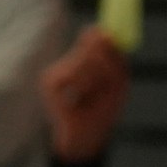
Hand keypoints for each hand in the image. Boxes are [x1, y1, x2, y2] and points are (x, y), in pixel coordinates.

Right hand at [46, 25, 129, 164]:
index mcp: (82, 62)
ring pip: (83, 61)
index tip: (107, 37)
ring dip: (96, 78)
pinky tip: (81, 98)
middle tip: (107, 82)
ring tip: (94, 94)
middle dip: (105, 62)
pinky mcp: (49, 83)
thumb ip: (113, 57)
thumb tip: (102, 32)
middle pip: (88, 47)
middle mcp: (67, 64)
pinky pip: (74, 75)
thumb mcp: (117, 80)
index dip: (100, 38)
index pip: (90, 38)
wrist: (89, 134)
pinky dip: (84, 85)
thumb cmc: (104, 108)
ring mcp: (55, 73)